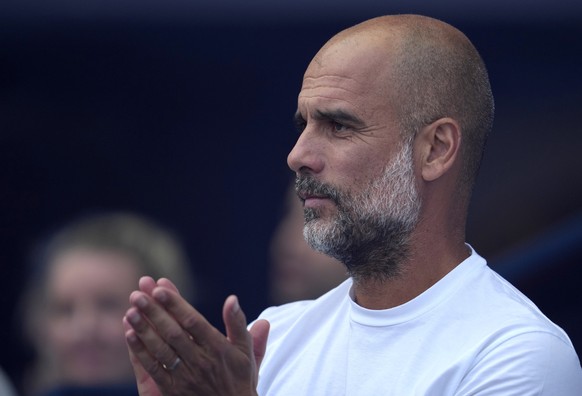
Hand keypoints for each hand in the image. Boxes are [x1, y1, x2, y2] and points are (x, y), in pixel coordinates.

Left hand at [124, 277, 269, 395]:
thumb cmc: (239, 377)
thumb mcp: (245, 350)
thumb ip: (237, 323)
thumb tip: (232, 299)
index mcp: (217, 347)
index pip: (193, 321)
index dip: (176, 304)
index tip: (160, 288)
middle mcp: (201, 360)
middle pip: (173, 332)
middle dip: (155, 312)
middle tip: (138, 294)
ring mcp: (185, 376)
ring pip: (161, 349)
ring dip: (144, 329)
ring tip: (131, 311)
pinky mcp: (173, 390)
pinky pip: (154, 369)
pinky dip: (140, 352)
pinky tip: (130, 335)